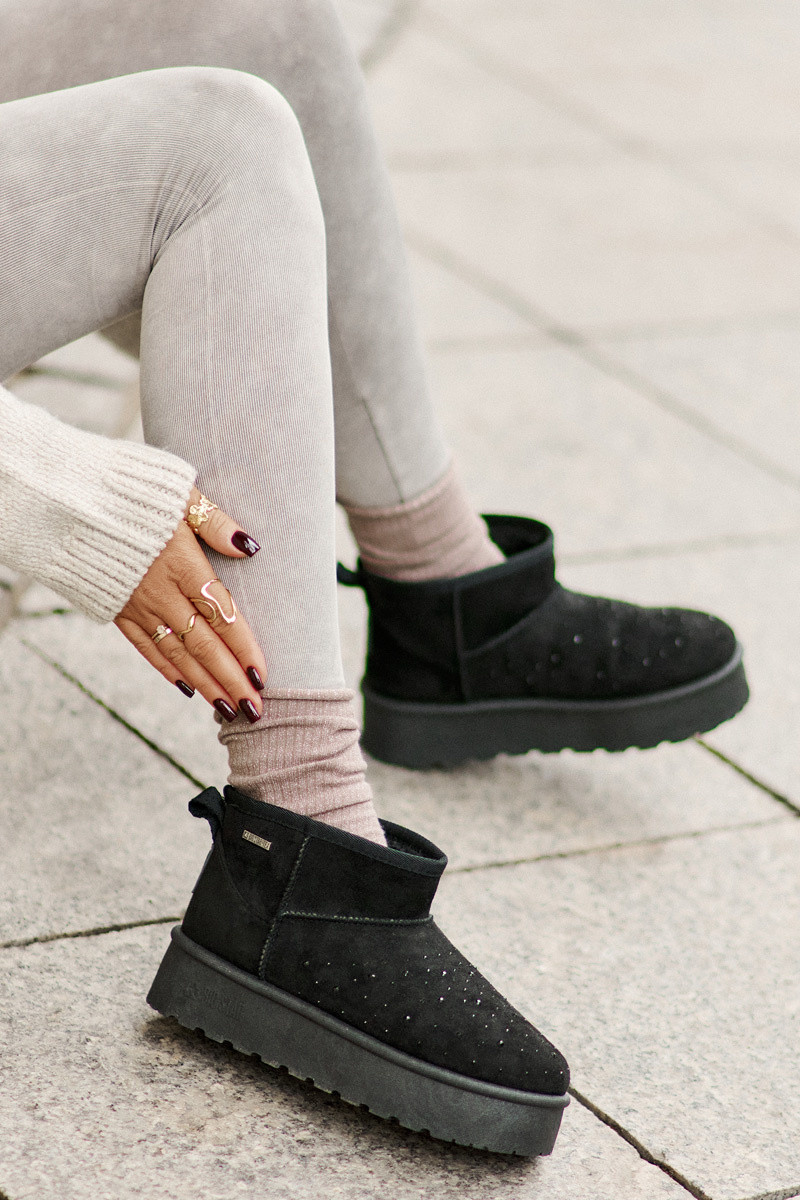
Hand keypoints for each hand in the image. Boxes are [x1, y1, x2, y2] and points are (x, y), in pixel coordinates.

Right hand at [114, 488, 267, 721]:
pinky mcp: (117, 610)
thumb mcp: (180, 493)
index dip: (244, 648)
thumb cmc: (131, 492)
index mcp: (182, 564)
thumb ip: (215, 522)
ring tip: (229, 709)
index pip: (223, 615)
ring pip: (178, 654)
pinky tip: (189, 688)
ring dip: (206, 684)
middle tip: (256, 710)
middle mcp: (161, 592)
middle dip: (232, 680)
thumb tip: (249, 545)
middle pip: (204, 644)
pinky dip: (169, 669)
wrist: (66, 502)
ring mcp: (138, 605)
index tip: (263, 675)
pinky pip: (146, 647)